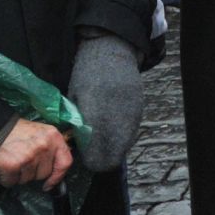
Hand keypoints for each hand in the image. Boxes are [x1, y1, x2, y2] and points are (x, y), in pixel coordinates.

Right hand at [0, 119, 72, 190]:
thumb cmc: (12, 132)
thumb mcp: (38, 133)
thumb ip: (49, 148)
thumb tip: (54, 171)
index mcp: (53, 136)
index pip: (65, 161)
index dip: (58, 176)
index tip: (49, 183)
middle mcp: (44, 146)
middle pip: (44, 174)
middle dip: (31, 172)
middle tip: (20, 161)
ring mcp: (30, 157)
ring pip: (27, 179)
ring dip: (17, 175)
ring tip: (10, 160)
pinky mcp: (14, 165)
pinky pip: (11, 182)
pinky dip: (4, 178)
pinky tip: (1, 166)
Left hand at [68, 35, 143, 170]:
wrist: (112, 54)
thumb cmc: (86, 76)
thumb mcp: (74, 100)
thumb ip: (78, 126)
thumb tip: (79, 147)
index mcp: (94, 116)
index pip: (95, 154)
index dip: (90, 160)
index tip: (85, 155)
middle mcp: (115, 120)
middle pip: (113, 156)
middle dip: (102, 158)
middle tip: (93, 150)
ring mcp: (130, 116)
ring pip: (124, 146)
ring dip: (113, 147)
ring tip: (103, 135)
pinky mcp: (139, 112)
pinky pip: (131, 133)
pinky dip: (122, 135)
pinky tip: (113, 125)